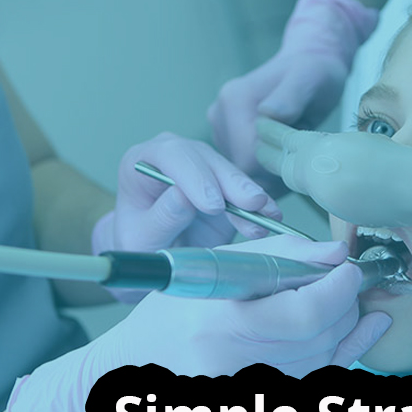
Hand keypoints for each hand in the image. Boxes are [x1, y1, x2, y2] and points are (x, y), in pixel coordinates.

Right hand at [6, 235, 392, 411]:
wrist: (132, 374)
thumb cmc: (169, 317)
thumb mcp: (210, 270)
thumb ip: (274, 255)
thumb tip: (333, 252)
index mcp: (219, 326)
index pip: (305, 314)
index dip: (340, 289)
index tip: (348, 267)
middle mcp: (235, 366)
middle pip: (321, 337)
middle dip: (346, 304)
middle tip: (349, 280)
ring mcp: (248, 392)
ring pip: (324, 359)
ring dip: (345, 326)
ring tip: (351, 300)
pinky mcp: (259, 405)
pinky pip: (316, 378)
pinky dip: (342, 352)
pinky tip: (362, 329)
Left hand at [93, 132, 281, 301]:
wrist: (155, 254)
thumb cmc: (140, 244)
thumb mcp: (141, 239)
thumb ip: (161, 217)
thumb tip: (182, 197)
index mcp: (140, 162)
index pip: (171, 156)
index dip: (195, 177)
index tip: (213, 205)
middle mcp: (171, 157)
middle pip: (204, 159)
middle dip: (230, 182)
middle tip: (250, 203)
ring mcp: (199, 167)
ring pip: (228, 172)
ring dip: (249, 195)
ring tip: (266, 214)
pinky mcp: (221, 184)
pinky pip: (242, 191)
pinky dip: (258, 206)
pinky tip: (271, 217)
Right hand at [208, 0, 378, 183]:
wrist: (310, 62)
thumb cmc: (315, 72)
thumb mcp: (309, 80)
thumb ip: (290, 97)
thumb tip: (269, 113)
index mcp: (234, 101)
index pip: (245, 157)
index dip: (272, 168)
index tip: (296, 161)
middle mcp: (220, 112)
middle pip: (240, 166)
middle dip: (269, 170)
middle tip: (297, 157)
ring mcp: (220, 124)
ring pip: (240, 167)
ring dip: (267, 169)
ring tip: (289, 148)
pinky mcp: (228, 133)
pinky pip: (242, 162)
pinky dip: (263, 166)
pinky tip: (281, 152)